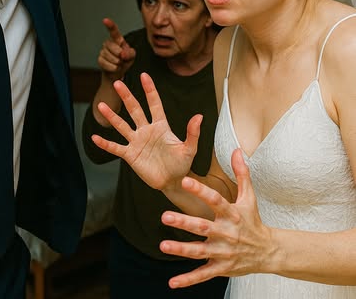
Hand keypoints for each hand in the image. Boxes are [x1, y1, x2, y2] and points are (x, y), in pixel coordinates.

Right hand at [92, 72, 201, 190]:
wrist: (173, 182)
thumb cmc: (182, 164)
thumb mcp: (189, 149)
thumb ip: (192, 133)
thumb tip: (199, 116)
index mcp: (161, 126)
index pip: (154, 104)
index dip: (149, 90)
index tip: (144, 75)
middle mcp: (146, 130)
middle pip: (134, 110)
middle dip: (127, 96)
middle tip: (117, 83)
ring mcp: (136, 141)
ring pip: (122, 125)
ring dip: (112, 116)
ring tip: (101, 105)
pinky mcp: (130, 155)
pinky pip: (115, 147)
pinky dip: (105, 143)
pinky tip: (95, 138)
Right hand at [98, 18, 135, 81]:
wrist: (117, 72)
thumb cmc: (125, 60)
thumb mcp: (132, 56)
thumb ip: (130, 53)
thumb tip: (122, 53)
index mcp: (117, 39)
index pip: (113, 31)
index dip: (110, 25)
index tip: (105, 20)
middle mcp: (108, 43)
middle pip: (113, 47)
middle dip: (120, 55)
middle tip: (123, 59)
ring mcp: (103, 51)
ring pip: (111, 57)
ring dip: (118, 63)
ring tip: (119, 64)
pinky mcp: (100, 60)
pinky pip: (107, 64)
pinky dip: (114, 68)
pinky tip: (115, 67)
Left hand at [159, 149, 272, 287]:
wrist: (269, 252)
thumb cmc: (254, 221)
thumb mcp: (250, 197)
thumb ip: (241, 174)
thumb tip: (236, 150)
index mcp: (232, 214)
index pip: (215, 200)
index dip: (201, 191)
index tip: (185, 180)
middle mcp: (227, 233)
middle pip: (203, 227)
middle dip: (184, 222)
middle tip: (164, 216)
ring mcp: (224, 252)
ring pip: (200, 251)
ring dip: (181, 249)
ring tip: (163, 245)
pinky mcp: (221, 268)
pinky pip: (203, 275)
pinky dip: (188, 280)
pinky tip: (172, 282)